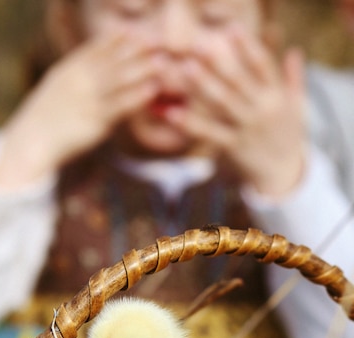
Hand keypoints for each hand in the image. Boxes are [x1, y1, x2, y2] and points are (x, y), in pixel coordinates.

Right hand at [0, 32, 160, 188]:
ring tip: (162, 61)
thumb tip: (81, 79)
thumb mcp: (52, 93)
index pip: (94, 49)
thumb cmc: (41, 123)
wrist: (31, 143)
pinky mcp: (96, 120)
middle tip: (157, 40)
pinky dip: (138, 95)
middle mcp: (79, 80)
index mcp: (67, 71)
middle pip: (112, 59)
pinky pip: (121, 105)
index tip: (132, 32)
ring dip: (143, 68)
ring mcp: (88, 99)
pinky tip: (152, 89)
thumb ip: (70, 82)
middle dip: (136, 49)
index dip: (115, 40)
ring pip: (120, 79)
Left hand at [166, 28, 305, 197]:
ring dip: (203, 85)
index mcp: (277, 96)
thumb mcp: (298, 107)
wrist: (285, 174)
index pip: (262, 65)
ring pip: (223, 103)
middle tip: (197, 45)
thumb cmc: (289, 137)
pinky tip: (174, 113)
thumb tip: (294, 52)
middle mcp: (262, 109)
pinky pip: (209, 133)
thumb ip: (295, 79)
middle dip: (218, 62)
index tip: (231, 29)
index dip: (247, 46)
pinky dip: (191, 123)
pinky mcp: (233, 146)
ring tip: (185, 68)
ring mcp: (247, 128)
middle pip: (238, 81)